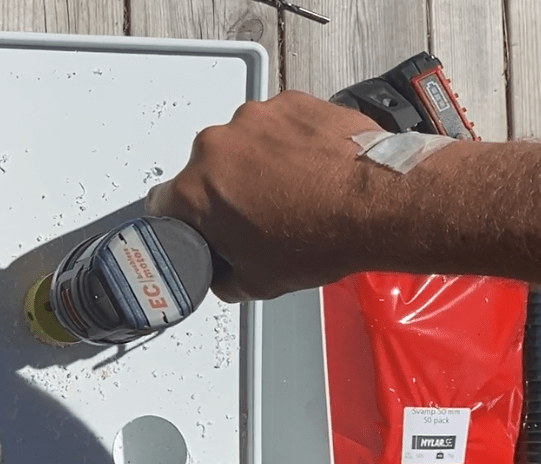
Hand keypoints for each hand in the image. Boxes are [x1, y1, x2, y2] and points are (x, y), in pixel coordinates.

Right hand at [147, 90, 382, 301]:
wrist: (376, 204)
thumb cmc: (321, 237)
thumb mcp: (258, 282)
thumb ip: (223, 278)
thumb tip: (222, 275)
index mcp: (195, 189)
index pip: (163, 204)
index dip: (185, 220)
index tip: (204, 225)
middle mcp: (217, 145)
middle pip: (206, 170)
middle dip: (227, 190)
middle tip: (260, 214)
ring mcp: (255, 118)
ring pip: (244, 144)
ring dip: (260, 163)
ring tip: (295, 190)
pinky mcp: (290, 103)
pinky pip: (279, 124)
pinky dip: (290, 142)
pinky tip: (312, 168)